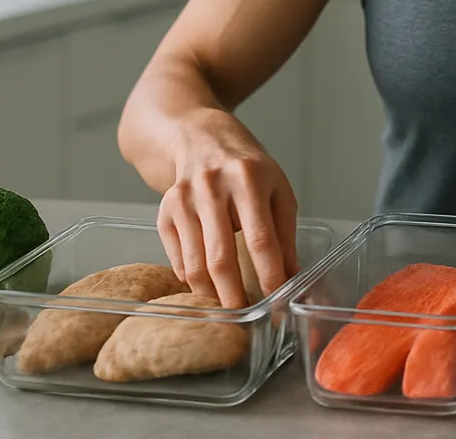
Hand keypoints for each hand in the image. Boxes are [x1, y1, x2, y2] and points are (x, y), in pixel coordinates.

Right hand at [156, 107, 299, 307]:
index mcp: (249, 178)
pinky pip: (176, 259)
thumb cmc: (246, 166)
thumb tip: (292, 278)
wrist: (197, 135)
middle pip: (221, 257)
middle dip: (233, 296)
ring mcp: (183, 199)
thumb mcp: (277, 188)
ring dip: (211, 294)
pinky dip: (191, 278)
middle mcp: (212, 187)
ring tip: (226, 308)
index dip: (270, 275)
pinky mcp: (164, 211)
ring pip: (194, 264)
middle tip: (245, 319)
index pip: (261, 238)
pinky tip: (205, 285)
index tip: (277, 304)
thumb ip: (284, 232)